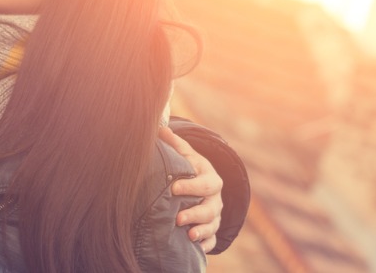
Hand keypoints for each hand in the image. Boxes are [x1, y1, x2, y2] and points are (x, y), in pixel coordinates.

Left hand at [159, 126, 222, 253]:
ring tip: (188, 235)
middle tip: (178, 218)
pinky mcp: (212, 229)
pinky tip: (196, 248)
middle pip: (210, 208)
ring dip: (201, 231)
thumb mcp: (187, 156)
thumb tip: (160, 128)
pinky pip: (212, 239)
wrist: (207, 185)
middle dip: (195, 213)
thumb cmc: (193, 169)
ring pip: (212, 225)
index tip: (174, 188)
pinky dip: (206, 244)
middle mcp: (215, 199)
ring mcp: (215, 215)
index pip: (204, 183)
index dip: (190, 186)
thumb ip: (175, 144)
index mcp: (210, 179)